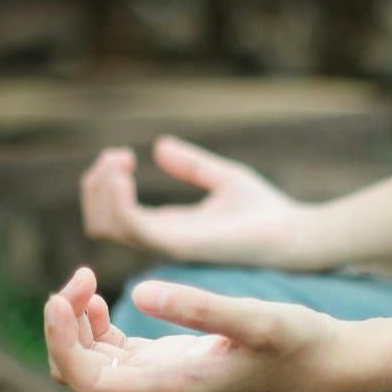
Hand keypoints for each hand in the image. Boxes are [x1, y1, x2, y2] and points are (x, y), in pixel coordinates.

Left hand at [44, 267, 391, 391]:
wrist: (329, 365)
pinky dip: (95, 322)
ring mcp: (162, 376)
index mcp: (169, 386)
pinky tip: (105, 295)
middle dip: (62, 327)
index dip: (58, 341)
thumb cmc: (300, 344)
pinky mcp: (171, 362)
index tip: (59, 295)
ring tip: (88, 279)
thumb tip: (138, 292)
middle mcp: (158, 389)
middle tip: (81, 276)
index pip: (84, 381)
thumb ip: (200, 307)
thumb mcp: (257, 318)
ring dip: (75, 322)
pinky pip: (112, 350)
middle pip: (76, 372)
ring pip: (90, 361)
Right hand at [79, 136, 310, 267]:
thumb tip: (159, 146)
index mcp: (168, 228)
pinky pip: (132, 228)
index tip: (122, 155)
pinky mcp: (180, 244)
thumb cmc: (266, 211)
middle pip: (101, 223)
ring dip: (102, 190)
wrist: (295, 234)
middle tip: (118, 158)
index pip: (114, 216)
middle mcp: (162, 240)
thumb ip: (191, 165)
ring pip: (107, 227)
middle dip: (95, 186)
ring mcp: (168, 245)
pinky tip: (126, 173)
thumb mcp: (223, 178)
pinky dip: (118, 200)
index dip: (105, 184)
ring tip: (121, 162)